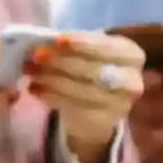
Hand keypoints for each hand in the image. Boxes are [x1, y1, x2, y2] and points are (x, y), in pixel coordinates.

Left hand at [23, 31, 146, 162]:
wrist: (100, 106)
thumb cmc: (91, 67)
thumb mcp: (89, 51)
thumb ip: (73, 45)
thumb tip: (43, 42)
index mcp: (131, 54)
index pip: (106, 47)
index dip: (82, 43)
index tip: (56, 40)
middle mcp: (132, 80)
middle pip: (94, 70)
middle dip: (62, 62)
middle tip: (35, 56)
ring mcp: (121, 104)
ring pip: (82, 90)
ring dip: (52, 80)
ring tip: (30, 73)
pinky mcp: (105, 121)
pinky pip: (74, 108)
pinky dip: (51, 97)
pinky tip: (35, 89)